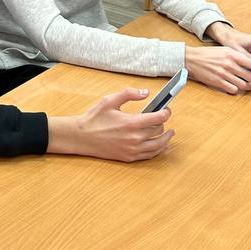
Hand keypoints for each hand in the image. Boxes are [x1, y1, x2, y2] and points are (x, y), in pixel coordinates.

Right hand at [47, 88, 173, 161]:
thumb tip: (146, 92)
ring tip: (169, 133)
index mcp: (131, 123)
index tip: (166, 109)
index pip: (158, 118)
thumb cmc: (94, 118)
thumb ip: (129, 93)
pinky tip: (159, 144)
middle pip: (159, 131)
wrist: (81, 137)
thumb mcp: (109, 100)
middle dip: (163, 123)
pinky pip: (150, 155)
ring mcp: (132, 150)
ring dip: (166, 139)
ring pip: (158, 146)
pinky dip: (157, 150)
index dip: (166, 112)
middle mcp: (134, 138)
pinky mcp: (129, 157)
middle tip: (162, 118)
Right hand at [185, 44, 250, 93]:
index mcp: (232, 55)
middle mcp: (229, 64)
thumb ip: (239, 57)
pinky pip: (233, 89)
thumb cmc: (209, 55)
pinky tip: (236, 87)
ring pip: (243, 85)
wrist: (191, 59)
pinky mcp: (218, 82)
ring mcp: (224, 74)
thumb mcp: (225, 51)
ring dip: (249, 87)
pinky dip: (237, 90)